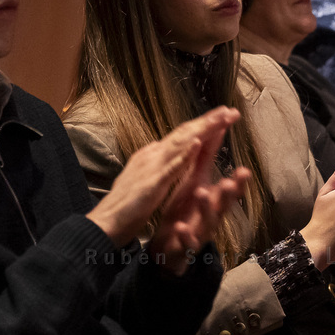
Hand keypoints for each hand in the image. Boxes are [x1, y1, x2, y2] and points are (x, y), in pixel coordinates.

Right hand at [86, 106, 239, 245]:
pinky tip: (197, 143)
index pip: (182, 135)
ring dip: (202, 130)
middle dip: (209, 121)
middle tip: (230, 111)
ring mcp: (151, 168)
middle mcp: (152, 156)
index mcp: (153, 155)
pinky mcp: (151, 185)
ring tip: (220, 118)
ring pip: (180, 144)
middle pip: (185, 134)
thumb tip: (159, 145)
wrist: (104, 224)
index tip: (223, 116)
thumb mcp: (142, 177)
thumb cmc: (124, 204)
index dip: (203, 125)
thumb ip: (152, 161)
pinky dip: (184, 155)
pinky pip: (170, 168)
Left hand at [150, 167, 250, 276]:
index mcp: (214, 201)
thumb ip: (205, 161)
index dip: (238, 182)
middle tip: (229, 182)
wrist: (169, 246)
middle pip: (223, 205)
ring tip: (201, 193)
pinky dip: (185, 235)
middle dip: (227, 195)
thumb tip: (217, 133)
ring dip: (206, 208)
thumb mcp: (195, 184)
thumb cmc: (185, 211)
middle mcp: (212, 216)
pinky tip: (180, 227)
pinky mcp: (186, 246)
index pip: (230, 190)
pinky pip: (187, 241)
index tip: (245, 171)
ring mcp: (200, 232)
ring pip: (208, 222)